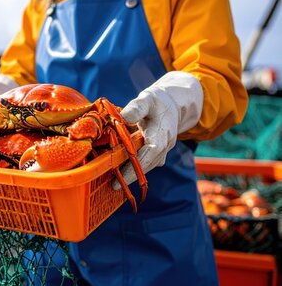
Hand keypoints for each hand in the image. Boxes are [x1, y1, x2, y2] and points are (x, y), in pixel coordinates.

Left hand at [113, 71, 202, 189]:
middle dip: (131, 176)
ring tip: (113, 183)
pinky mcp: (156, 154)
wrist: (173, 106)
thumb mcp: (148, 99)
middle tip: (112, 186)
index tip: (122, 177)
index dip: (137, 167)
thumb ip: (137, 107)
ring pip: (146, 167)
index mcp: (162, 134)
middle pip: (147, 165)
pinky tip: (118, 171)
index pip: (150, 154)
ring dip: (131, 174)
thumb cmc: (158, 102)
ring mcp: (161, 152)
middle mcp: (164, 146)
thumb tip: (123, 117)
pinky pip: (145, 164)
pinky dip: (133, 168)